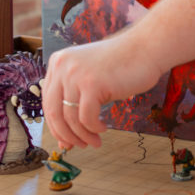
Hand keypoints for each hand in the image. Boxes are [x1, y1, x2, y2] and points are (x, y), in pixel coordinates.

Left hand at [41, 32, 162, 149]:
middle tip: (79, 146)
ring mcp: (76, 74)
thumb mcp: (91, 78)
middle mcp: (62, 67)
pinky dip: (94, 128)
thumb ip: (75, 100)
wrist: (146, 48)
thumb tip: (64, 138)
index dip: (56, 125)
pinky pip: (87, 118)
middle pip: (54, 112)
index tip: (67, 139)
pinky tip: (103, 128)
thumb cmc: (122, 64)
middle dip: (66, 135)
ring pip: (70, 118)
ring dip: (83, 136)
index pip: (48, 102)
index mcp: (58, 62)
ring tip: (96, 141)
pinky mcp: (93, 84)